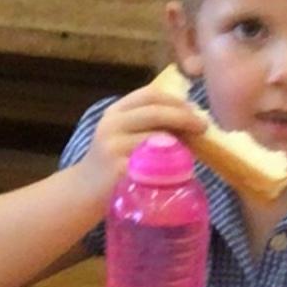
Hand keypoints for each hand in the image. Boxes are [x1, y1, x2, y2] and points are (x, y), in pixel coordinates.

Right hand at [82, 78, 212, 196]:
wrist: (84, 192)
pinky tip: (178, 169)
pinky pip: (153, 163)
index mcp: (115, 112)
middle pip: (155, 112)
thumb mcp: (123, 135)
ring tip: (192, 150)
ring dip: (180, 142)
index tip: (195, 110)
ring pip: (157, 137)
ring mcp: (113, 148)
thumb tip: (192, 118)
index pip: (150, 94)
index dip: (176, 100)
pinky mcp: (118, 170)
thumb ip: (149, 124)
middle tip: (203, 127)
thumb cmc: (112, 162)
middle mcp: (111, 125)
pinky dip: (170, 164)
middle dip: (184, 117)